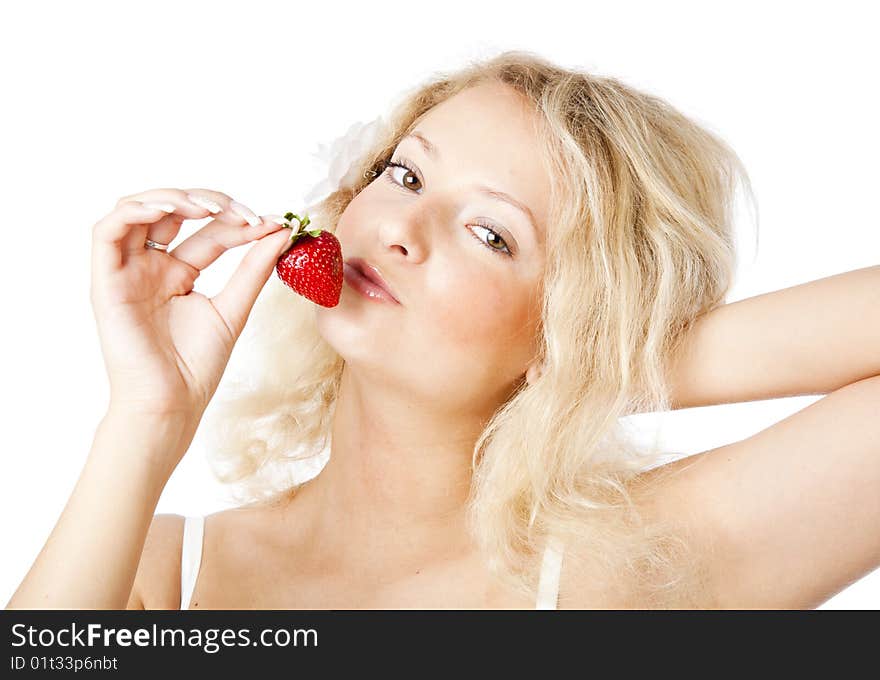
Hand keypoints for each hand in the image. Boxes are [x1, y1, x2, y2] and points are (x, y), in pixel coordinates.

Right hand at [90, 187, 293, 420]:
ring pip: (137, 211)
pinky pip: (107, 232)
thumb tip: (281, 232)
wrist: (171, 402)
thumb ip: (253, 269)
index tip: (270, 224)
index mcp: (178, 273)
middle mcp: (151, 267)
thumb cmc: (196, 366)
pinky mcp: (106, 281)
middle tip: (243, 213)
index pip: (208, 233)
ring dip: (172, 198)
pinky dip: (134, 211)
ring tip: (208, 207)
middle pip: (172, 212)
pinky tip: (168, 209)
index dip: (237, 223)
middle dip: (209, 203)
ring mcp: (127, 272)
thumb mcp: (233, 308)